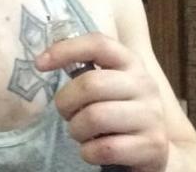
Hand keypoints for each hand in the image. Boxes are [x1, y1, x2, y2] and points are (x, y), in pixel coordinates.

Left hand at [35, 32, 168, 171]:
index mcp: (130, 61)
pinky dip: (88, 151)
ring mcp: (151, 115)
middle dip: (66, 102)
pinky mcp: (152, 146)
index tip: (40, 64)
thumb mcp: (110, 82)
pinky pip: (106, 149)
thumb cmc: (120, 108)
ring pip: (95, 117)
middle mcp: (144, 84)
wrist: (155, 148)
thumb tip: (45, 59)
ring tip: (79, 131)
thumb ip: (86, 69)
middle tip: (65, 112)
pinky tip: (91, 149)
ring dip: (76, 129)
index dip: (66, 49)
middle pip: (90, 84)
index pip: (98, 44)